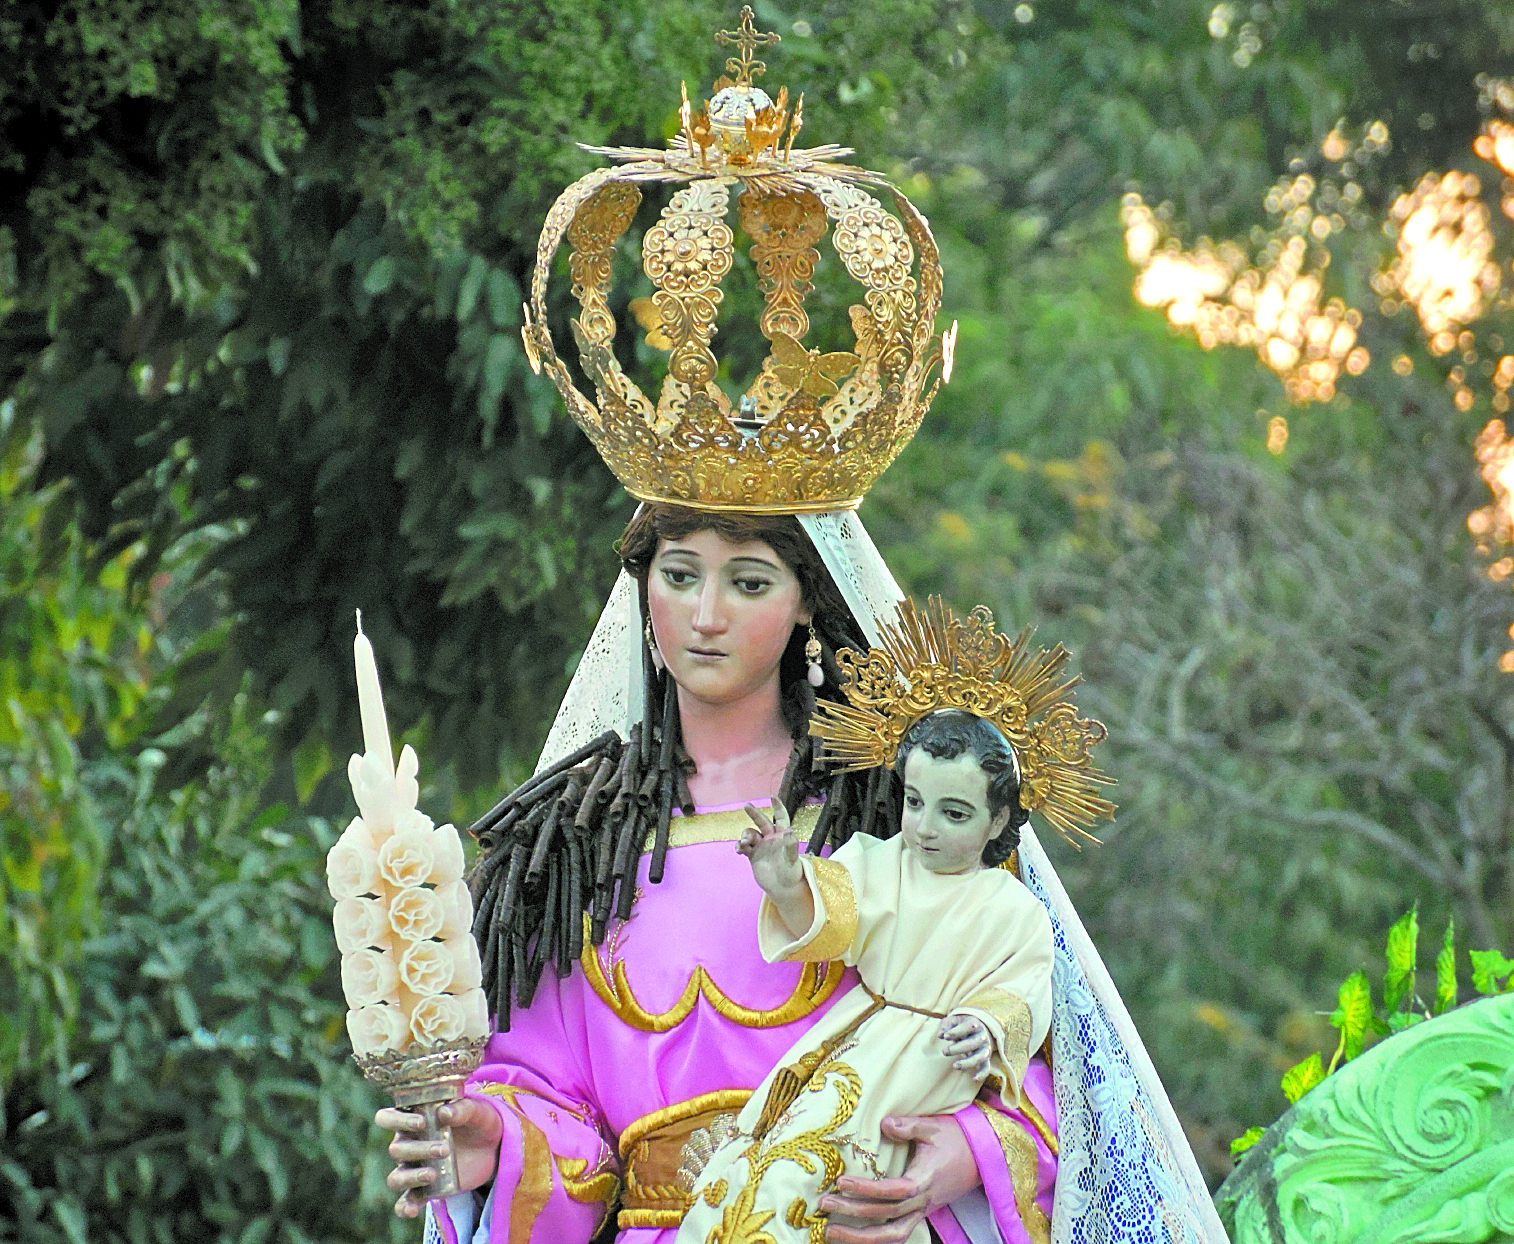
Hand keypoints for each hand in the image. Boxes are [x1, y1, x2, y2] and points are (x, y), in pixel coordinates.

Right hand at [380, 1095, 502, 1218]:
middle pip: (396, 1149)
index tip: (421, 1123)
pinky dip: (405, 1207)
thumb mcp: (477, 1111)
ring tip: (433, 1174)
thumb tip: (443, 1112)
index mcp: (414, 1119)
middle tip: (444, 1149)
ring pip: (396, 1177)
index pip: (387, 1118)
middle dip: (418, 1150)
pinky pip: (405, 1201)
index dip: (397, 1120)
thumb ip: (462, 1109)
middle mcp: (408, 1144)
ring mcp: (414, 1168)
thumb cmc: (479, 1122)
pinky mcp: (425, 1189)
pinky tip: (413, 1210)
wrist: (493, 1148)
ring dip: (412, 1177)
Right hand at [738, 800, 801, 890]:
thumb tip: (788, 830)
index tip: (773, 797)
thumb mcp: (793, 860)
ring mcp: (760, 846)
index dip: (778, 807)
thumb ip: (791, 845)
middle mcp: (770, 838)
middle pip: (761, 821)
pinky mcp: (752, 855)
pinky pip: (743, 847)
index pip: (781, 818)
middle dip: (754, 813)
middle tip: (747, 805)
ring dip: (746, 835)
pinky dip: (740, 846)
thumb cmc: (791, 872)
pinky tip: (740, 849)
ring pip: (750, 834)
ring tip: (746, 842)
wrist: (782, 888)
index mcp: (782, 835)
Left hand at [816, 1114, 980, 1242]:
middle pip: (887, 1218)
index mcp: (925, 1180)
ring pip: (892, 1235)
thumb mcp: (933, 1126)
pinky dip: (874, 1239)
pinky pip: (896, 1233)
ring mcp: (922, 1211)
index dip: (867, 1190)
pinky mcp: (920, 1214)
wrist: (981, 1156)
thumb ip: (908, 1126)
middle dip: (854, 1215)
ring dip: (861, 1238)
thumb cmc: (956, 1138)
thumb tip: (884, 1124)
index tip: (842, 1182)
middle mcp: (923, 1202)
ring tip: (830, 1232)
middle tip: (824, 1204)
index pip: (894, 1192)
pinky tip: (851, 1236)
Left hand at [938, 1014, 991, 1080]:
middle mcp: (982, 1037)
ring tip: (954, 1066)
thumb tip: (941, 1035)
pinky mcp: (985, 1060)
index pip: (968, 1027)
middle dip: (958, 1049)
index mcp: (975, 1024)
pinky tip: (973, 1078)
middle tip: (944, 1052)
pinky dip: (982, 1074)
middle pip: (973, 1043)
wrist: (976, 1030)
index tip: (945, 1037)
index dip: (956, 1032)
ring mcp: (985, 1049)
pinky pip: (986, 1068)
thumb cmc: (961, 1025)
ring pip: (979, 1057)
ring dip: (967, 1062)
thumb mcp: (953, 1021)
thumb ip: (946, 1025)